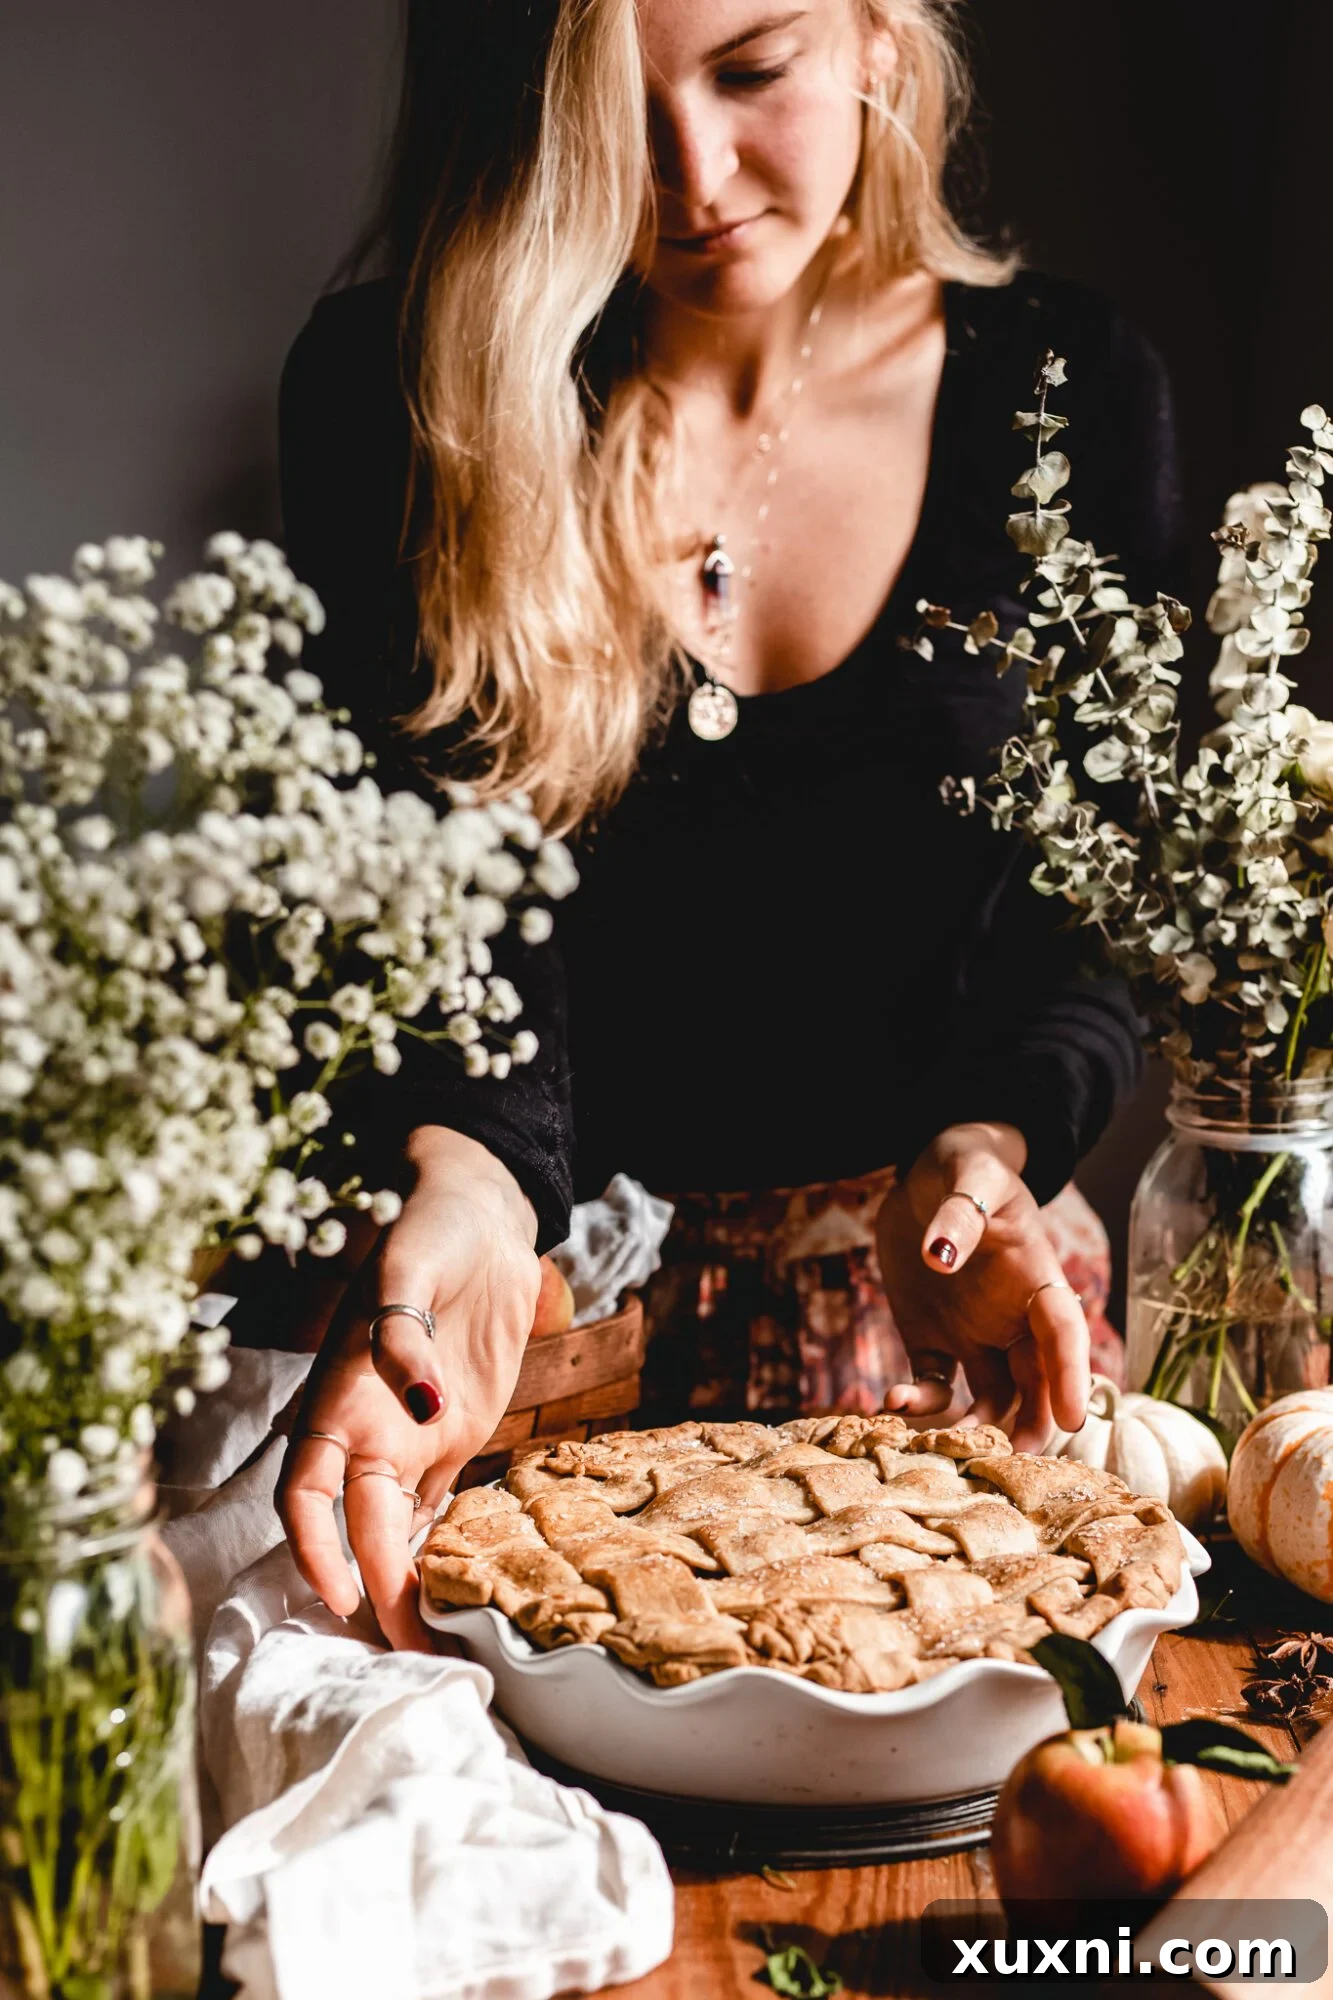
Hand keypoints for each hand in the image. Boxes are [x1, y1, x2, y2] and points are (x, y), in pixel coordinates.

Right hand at [276, 1127, 539, 1649]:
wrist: (480, 1213)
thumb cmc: (429, 1230)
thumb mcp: (408, 1266)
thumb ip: (404, 1333)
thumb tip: (422, 1402)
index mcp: (338, 1396)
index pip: (308, 1491)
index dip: (315, 1545)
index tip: (341, 1593)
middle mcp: (370, 1430)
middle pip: (362, 1528)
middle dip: (378, 1590)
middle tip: (413, 1653)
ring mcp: (414, 1437)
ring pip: (397, 1529)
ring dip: (408, 1583)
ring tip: (440, 1647)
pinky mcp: (457, 1436)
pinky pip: (441, 1505)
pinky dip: (445, 1549)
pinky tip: (466, 1591)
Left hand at [874, 1122, 1089, 1449]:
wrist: (926, 1176)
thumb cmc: (966, 1167)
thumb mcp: (970, 1176)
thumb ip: (960, 1213)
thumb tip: (940, 1255)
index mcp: (1039, 1281)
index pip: (1065, 1333)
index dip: (1072, 1375)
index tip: (1072, 1417)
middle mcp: (1014, 1319)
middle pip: (1037, 1382)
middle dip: (1031, 1422)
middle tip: (1012, 1457)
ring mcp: (976, 1336)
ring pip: (991, 1398)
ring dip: (975, 1424)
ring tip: (947, 1442)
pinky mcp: (934, 1343)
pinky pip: (935, 1385)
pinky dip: (919, 1403)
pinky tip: (891, 1404)